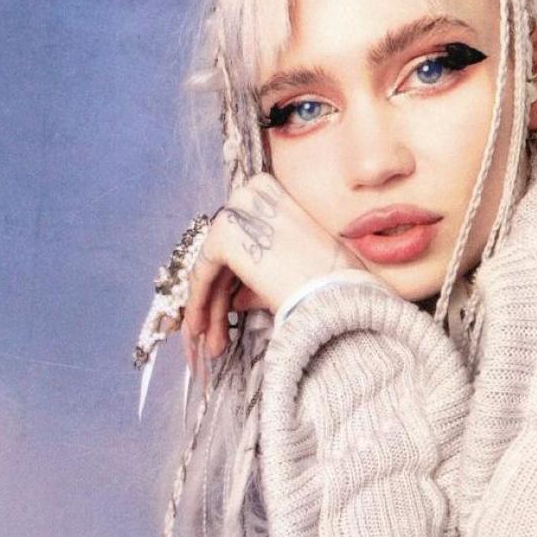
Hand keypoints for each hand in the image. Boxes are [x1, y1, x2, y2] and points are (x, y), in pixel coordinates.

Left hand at [182, 173, 368, 373]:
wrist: (337, 295)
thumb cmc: (330, 283)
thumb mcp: (293, 268)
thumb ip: (259, 276)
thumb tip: (236, 298)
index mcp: (273, 192)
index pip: (242, 238)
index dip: (233, 278)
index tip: (230, 306)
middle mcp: (253, 193)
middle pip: (226, 254)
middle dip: (221, 299)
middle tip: (219, 335)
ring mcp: (238, 211)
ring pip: (214, 267)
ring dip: (212, 309)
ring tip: (214, 343)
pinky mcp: (224, 235)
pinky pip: (203, 273)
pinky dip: (199, 303)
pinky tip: (201, 329)